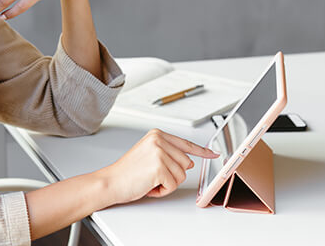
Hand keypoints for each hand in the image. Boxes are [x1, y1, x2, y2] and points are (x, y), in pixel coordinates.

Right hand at [97, 129, 219, 203]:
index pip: (186, 144)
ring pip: (181, 175)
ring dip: (167, 183)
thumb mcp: (149, 155)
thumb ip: (169, 154)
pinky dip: (162, 190)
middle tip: (152, 175)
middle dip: (172, 174)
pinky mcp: (159, 167)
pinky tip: (149, 185)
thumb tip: (190, 162)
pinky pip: (173, 185)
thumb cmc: (127, 172)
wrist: (111, 182)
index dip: (202, 151)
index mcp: (157, 135)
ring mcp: (160, 153)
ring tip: (149, 180)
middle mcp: (159, 140)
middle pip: (186, 163)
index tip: (213, 153)